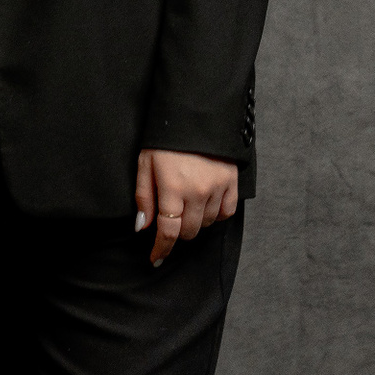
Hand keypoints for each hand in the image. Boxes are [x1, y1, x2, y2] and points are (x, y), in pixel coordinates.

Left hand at [134, 148, 238, 266]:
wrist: (195, 116)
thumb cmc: (166, 140)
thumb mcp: (145, 163)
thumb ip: (144, 197)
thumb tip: (142, 227)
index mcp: (173, 188)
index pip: (168, 231)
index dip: (161, 249)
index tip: (155, 258)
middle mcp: (197, 192)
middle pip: (189, 232)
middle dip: (177, 232)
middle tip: (170, 220)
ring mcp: (218, 188)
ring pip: (207, 224)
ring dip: (195, 222)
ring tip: (186, 204)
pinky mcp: (232, 182)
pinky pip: (226, 213)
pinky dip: (215, 215)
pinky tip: (205, 204)